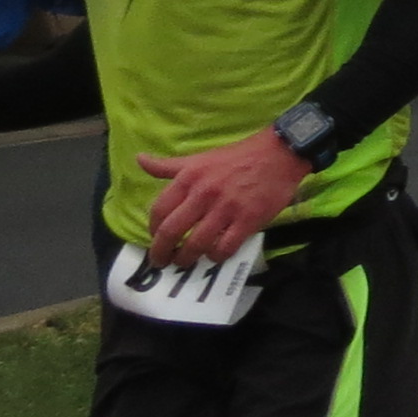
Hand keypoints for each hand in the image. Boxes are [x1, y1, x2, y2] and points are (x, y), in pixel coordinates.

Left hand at [138, 131, 306, 266]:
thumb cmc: (237, 157)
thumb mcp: (199, 158)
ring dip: (187, 259)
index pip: (159, 210)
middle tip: (162, 262)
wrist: (278, 154)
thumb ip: (168, 166)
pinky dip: (216, 256)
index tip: (154, 239)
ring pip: (196, 244)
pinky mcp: (247, 220)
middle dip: (162, 252)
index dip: (152, 230)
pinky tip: (215, 255)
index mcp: (189, 178)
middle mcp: (203, 194)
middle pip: (171, 232)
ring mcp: (226, 209)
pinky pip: (225, 248)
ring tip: (186, 262)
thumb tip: (139, 160)